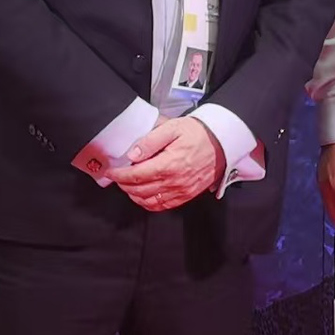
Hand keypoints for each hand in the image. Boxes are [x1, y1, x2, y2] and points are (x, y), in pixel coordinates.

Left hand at [107, 117, 224, 210]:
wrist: (222, 142)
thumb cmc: (198, 133)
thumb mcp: (172, 128)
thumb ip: (150, 141)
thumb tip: (132, 154)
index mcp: (169, 164)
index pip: (136, 175)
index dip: (120, 175)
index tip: (111, 171)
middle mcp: (175, 181)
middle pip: (140, 190)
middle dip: (124, 184)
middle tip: (117, 177)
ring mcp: (182, 191)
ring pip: (149, 201)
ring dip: (134, 195)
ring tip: (127, 185)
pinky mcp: (187, 195)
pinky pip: (163, 206)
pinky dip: (149, 204)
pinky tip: (143, 196)